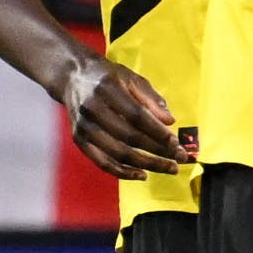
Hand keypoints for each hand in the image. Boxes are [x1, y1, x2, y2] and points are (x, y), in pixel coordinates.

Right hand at [58, 50, 190, 178]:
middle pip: (129, 137)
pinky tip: (142, 175)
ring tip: (169, 168)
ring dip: (146, 164)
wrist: (72, 77)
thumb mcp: (131, 78)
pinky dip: (123, 172)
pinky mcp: (79, 139)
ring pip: (117, 153)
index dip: (157, 132)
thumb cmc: (107, 77)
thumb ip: (150, 98)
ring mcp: (83, 126)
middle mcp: (92, 108)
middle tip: (180, 159)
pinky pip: (102, 162)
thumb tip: (170, 121)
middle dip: (158, 151)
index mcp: (107, 88)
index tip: (177, 144)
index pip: (136, 115)